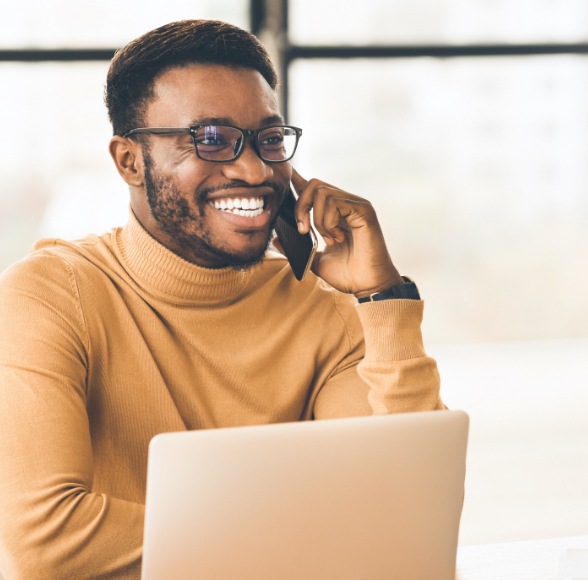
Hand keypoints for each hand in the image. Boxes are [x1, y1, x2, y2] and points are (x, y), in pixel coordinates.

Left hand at [291, 169, 403, 297]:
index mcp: (334, 213)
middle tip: (303, 230)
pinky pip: (335, 203)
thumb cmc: (347, 274)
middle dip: (301, 206)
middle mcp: (345, 204)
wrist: (366, 286)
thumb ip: (297, 249)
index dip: (298, 182)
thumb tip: (276, 240)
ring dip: (317, 219)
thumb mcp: (315, 260)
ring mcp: (356, 205)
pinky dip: (329, 222)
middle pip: (314, 184)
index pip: (313, 189)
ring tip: (329, 239)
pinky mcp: (364, 209)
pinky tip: (338, 237)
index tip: (286, 180)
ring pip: (322, 192)